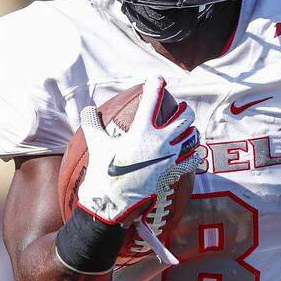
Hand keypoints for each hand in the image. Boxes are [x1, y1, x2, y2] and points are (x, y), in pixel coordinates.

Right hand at [77, 76, 200, 224]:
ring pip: (192, 138)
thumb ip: (92, 124)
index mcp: (141, 131)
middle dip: (184, 110)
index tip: (157, 78)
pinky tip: (190, 155)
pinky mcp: (173, 173)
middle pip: (185, 117)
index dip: (155, 84)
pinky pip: (192, 161)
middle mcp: (160, 142)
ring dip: (191, 132)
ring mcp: (170, 158)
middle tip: (181, 109)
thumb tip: (87, 109)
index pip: (152, 100)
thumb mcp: (96, 144)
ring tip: (187, 131)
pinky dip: (192, 156)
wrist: (111, 202)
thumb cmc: (103, 171)